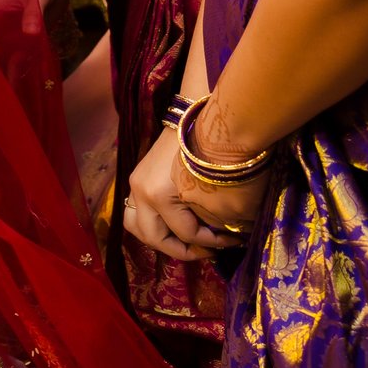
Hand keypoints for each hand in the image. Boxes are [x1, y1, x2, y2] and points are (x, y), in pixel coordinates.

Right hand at [123, 122, 254, 260]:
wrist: (197, 116)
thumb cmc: (212, 152)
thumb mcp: (215, 188)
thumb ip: (213, 218)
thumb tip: (223, 237)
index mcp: (159, 196)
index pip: (185, 233)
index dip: (212, 242)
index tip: (232, 240)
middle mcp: (141, 192)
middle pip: (152, 237)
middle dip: (181, 249)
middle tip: (206, 251)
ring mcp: (136, 184)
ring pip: (135, 226)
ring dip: (158, 239)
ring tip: (183, 243)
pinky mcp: (138, 178)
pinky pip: (137, 210)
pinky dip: (152, 223)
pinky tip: (173, 224)